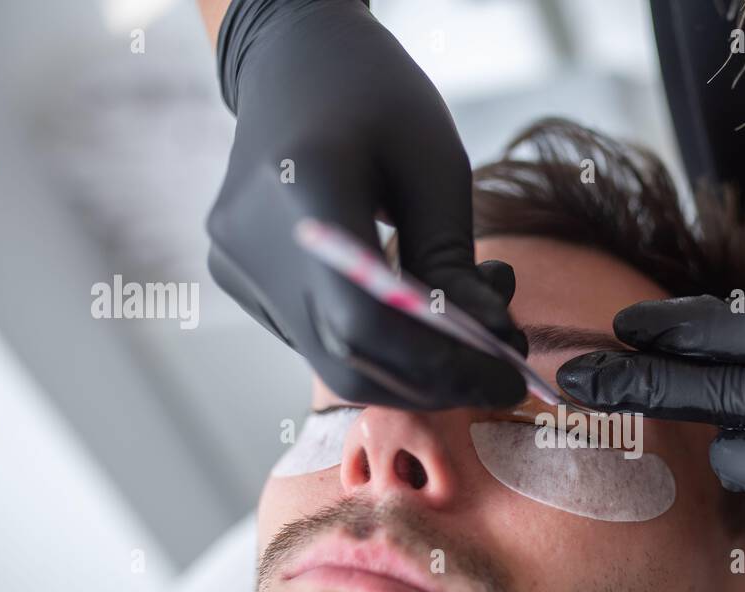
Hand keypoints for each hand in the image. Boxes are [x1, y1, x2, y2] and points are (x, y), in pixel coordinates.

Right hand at [207, 0, 524, 408]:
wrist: (291, 58)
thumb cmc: (376, 98)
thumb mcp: (437, 166)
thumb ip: (456, 261)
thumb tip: (491, 345)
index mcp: (305, 190)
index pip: (368, 324)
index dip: (443, 368)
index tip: (507, 380)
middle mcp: (254, 241)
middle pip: (348, 360)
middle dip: (435, 381)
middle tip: (498, 372)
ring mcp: (237, 265)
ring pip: (331, 359)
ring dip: (411, 366)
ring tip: (469, 323)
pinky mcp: (238, 278)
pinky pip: (314, 337)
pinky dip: (375, 344)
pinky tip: (414, 308)